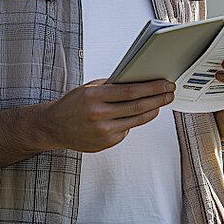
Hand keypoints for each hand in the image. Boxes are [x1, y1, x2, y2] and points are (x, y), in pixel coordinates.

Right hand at [36, 78, 174, 152]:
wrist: (53, 127)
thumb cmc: (72, 104)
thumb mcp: (89, 88)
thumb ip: (112, 86)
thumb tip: (138, 81)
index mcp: (95, 96)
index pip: (131, 91)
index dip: (152, 88)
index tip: (165, 84)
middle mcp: (99, 115)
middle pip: (138, 106)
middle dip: (158, 99)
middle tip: (170, 93)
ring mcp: (102, 131)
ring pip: (136, 120)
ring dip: (153, 110)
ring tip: (162, 103)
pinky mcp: (105, 143)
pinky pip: (126, 130)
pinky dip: (134, 121)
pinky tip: (139, 114)